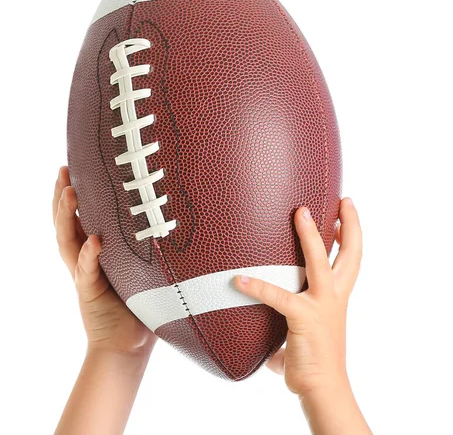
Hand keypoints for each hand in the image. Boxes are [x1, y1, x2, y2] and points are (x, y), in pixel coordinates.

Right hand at [52, 166, 156, 356]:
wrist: (129, 344)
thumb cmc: (141, 302)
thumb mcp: (144, 265)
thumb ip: (148, 242)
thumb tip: (178, 211)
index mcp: (95, 250)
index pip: (79, 217)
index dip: (72, 193)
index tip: (73, 166)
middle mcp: (84, 259)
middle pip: (65, 223)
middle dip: (61, 197)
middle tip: (63, 171)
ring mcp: (84, 275)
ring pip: (68, 242)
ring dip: (67, 216)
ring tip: (70, 193)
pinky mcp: (89, 293)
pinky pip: (87, 272)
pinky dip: (89, 256)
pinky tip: (94, 241)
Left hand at [234, 198, 361, 396]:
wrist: (322, 390)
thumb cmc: (311, 364)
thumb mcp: (302, 334)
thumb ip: (285, 328)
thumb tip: (266, 339)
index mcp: (337, 297)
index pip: (351, 260)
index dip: (351, 234)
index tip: (346, 211)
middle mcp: (335, 297)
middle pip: (350, 255)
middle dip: (348, 225)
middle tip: (343, 200)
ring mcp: (322, 306)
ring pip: (320, 262)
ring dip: (310, 236)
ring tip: (300, 213)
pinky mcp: (304, 317)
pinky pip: (278, 297)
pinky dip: (257, 287)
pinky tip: (238, 279)